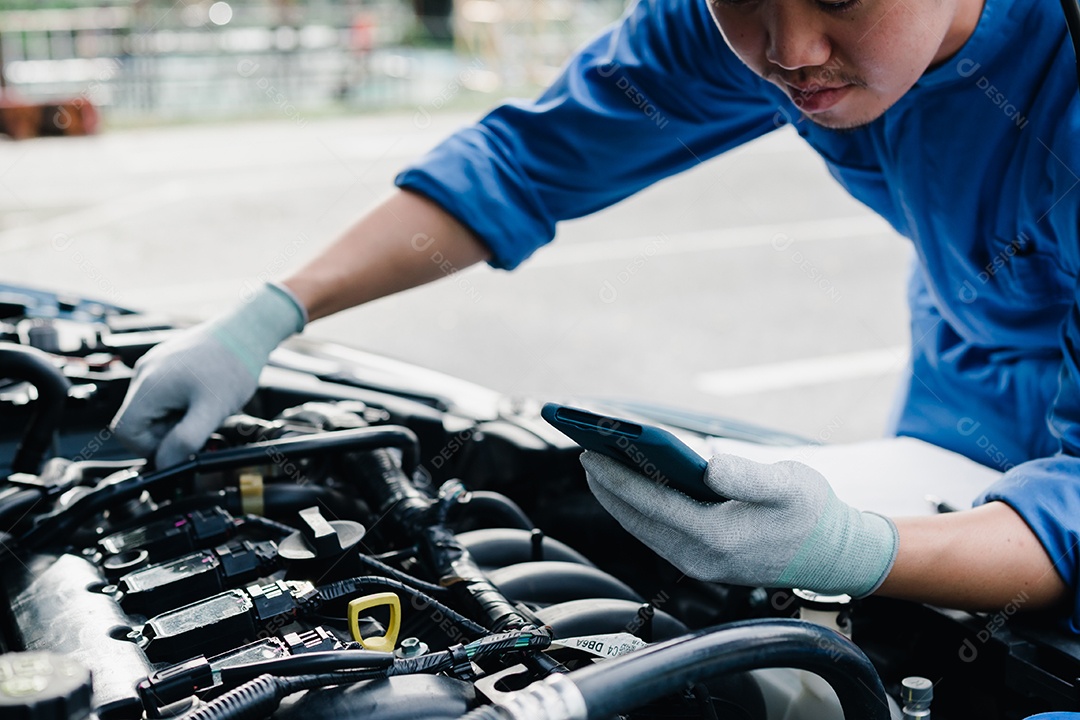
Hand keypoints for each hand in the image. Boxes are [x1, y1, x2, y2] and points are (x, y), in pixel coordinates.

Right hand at [110, 283, 305, 467]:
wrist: (246, 331)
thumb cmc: (232, 365)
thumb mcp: (212, 411)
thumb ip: (185, 440)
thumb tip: (166, 462)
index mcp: (149, 385)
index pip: (125, 432)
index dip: (149, 446)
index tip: (178, 443)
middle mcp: (144, 373)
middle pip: (138, 421)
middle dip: (166, 431)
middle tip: (197, 422)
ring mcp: (154, 365)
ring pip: (152, 408)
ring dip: (174, 416)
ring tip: (202, 405)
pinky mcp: (165, 362)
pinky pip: (162, 393)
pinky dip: (179, 402)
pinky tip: (201, 394)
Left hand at [582, 451, 897, 596]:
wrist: (836, 555)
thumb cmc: (813, 513)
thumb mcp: (788, 484)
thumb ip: (745, 476)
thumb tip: (706, 464)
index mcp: (719, 538)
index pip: (653, 504)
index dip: (619, 478)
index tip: (592, 453)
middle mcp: (702, 559)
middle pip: (640, 519)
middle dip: (609, 486)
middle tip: (585, 451)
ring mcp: (700, 565)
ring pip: (645, 529)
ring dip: (619, 499)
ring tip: (599, 467)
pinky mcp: (703, 563)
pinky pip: (658, 534)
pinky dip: (638, 510)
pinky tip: (629, 489)